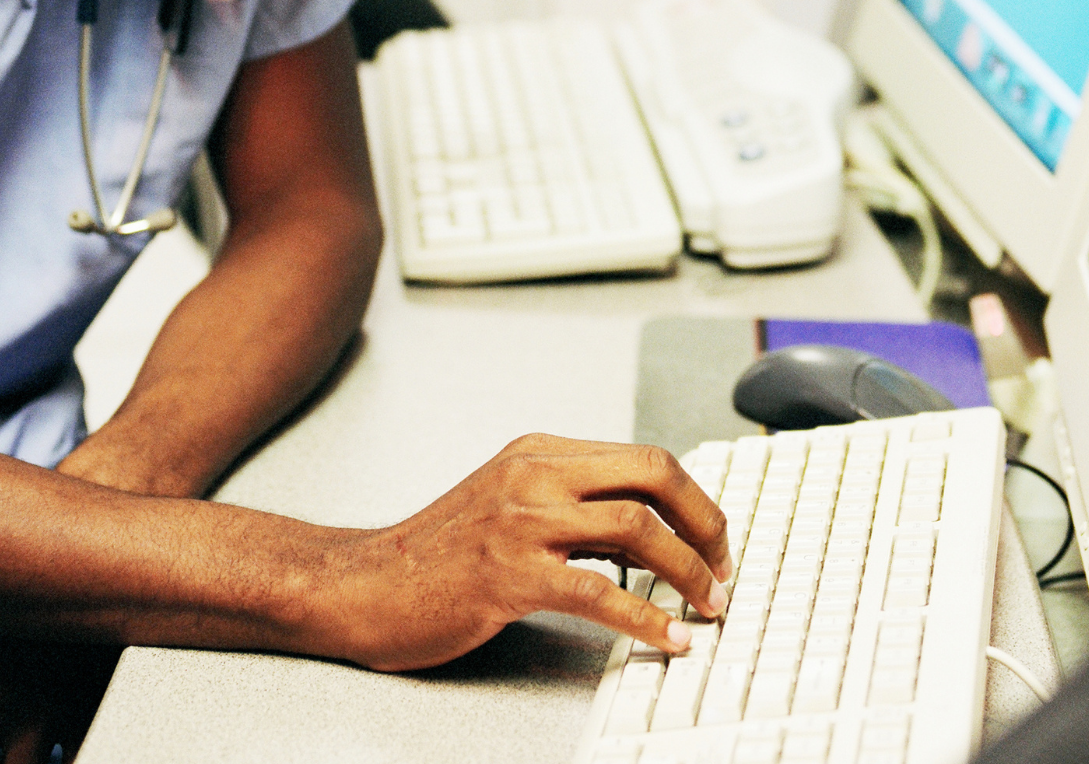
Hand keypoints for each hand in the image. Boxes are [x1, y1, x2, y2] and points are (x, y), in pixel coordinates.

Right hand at [305, 434, 732, 671]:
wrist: (363, 585)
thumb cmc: (437, 554)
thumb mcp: (509, 502)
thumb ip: (572, 504)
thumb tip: (653, 532)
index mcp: (540, 451)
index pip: (644, 458)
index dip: (695, 501)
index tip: (715, 542)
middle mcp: (535, 474)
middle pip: (655, 476)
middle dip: (707, 524)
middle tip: (725, 569)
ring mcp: (521, 523)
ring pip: (638, 530)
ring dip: (690, 572)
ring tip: (709, 606)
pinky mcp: (509, 575)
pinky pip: (600, 592)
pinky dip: (648, 618)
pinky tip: (669, 638)